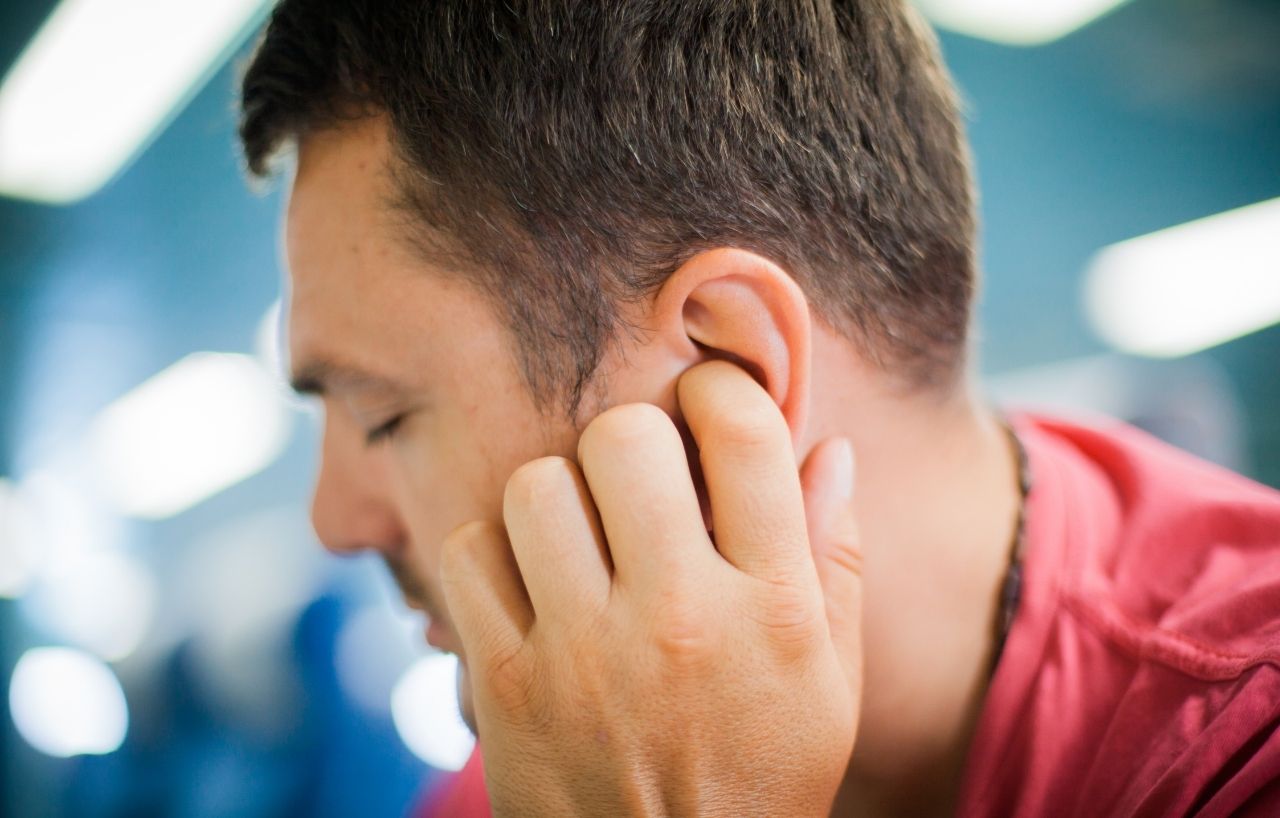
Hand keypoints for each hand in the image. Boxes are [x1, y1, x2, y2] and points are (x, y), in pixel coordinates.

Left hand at [440, 360, 863, 816]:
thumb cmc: (761, 776)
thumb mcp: (831, 682)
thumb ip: (835, 560)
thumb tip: (829, 448)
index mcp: (771, 608)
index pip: (743, 432)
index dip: (720, 388)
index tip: (705, 405)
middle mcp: (678, 618)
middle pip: (624, 436)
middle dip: (631, 441)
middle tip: (637, 482)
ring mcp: (582, 653)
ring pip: (537, 484)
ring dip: (557, 496)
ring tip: (580, 536)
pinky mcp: (504, 683)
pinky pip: (469, 551)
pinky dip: (492, 553)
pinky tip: (529, 585)